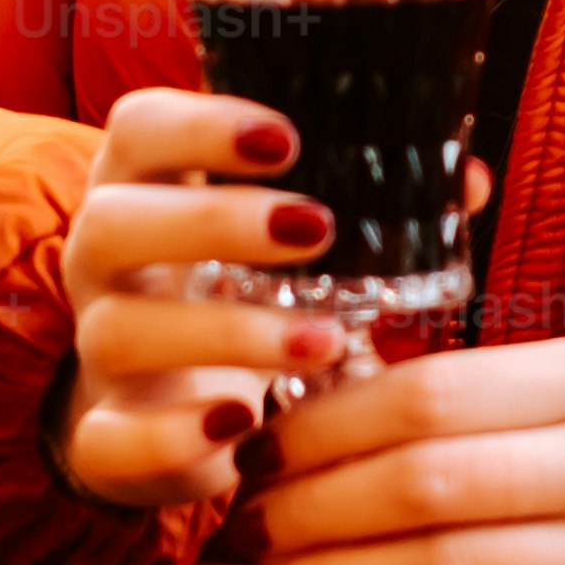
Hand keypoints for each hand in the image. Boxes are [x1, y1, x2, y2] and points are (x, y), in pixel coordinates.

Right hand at [47, 88, 351, 507]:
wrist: (166, 413)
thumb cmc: (239, 298)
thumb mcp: (288, 248)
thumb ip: (370, 208)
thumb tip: (467, 178)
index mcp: (145, 192)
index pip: (138, 129)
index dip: (201, 125)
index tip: (287, 138)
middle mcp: (104, 266)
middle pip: (112, 221)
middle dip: (213, 220)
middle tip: (317, 228)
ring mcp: (96, 354)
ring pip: (120, 332)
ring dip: (228, 332)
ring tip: (326, 341)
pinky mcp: (104, 439)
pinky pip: (110, 439)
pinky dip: (172, 435)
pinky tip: (244, 425)